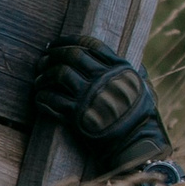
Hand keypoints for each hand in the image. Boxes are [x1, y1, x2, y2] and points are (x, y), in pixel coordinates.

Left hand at [35, 36, 170, 175]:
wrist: (136, 144)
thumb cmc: (142, 118)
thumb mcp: (145, 90)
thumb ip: (138, 75)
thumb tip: (139, 66)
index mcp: (119, 69)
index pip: (90, 44)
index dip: (68, 41)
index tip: (54, 44)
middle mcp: (104, 79)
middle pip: (71, 56)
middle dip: (53, 55)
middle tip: (43, 60)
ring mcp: (90, 96)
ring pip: (58, 74)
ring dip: (44, 76)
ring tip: (39, 80)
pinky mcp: (78, 115)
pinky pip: (52, 100)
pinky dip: (42, 97)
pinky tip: (39, 98)